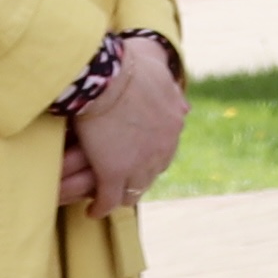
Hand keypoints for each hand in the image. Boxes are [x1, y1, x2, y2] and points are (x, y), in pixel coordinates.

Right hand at [64, 38, 190, 214]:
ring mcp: (140, 162)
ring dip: (122, 194)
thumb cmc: (127, 66)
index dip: (150, 155)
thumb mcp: (160, 74)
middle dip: (139, 176)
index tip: (137, 158)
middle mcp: (163, 146)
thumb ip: (172, 92)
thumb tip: (185, 107)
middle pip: (153, 172)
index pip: (165, 149)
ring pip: (134, 190)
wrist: (108, 76)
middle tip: (123, 181)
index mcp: (174, 123)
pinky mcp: (113, 173)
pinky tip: (92, 212)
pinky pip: (109, 200)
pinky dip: (101, 208)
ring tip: (108, 197)